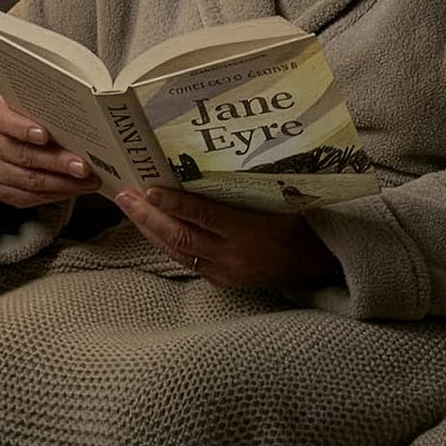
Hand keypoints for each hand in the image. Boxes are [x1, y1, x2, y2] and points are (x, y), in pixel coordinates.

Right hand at [0, 100, 100, 207]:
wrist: (15, 137)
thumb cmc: (32, 120)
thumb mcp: (37, 110)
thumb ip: (51, 114)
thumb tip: (82, 124)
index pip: (5, 121)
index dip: (24, 128)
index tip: (46, 135)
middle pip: (24, 156)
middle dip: (57, 163)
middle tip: (83, 167)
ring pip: (30, 181)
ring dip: (64, 183)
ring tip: (88, 181)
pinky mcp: (3, 191)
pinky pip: (31, 198)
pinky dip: (58, 194)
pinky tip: (76, 189)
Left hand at [115, 187, 341, 288]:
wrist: (322, 266)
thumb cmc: (303, 224)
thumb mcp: (281, 201)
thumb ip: (247, 189)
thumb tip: (209, 163)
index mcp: (251, 233)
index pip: (204, 216)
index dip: (174, 203)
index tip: (149, 189)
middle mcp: (234, 257)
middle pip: (181, 236)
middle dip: (148, 216)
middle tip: (123, 194)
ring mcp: (226, 273)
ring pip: (178, 252)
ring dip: (150, 230)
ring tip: (128, 208)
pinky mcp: (223, 282)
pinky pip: (187, 262)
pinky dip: (166, 244)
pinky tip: (151, 230)